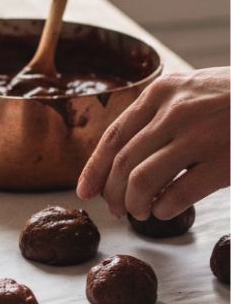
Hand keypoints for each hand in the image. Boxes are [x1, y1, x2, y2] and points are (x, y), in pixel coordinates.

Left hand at [77, 67, 229, 219]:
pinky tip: (164, 211)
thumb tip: (119, 158)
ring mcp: (201, 136)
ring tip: (138, 212)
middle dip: (112, 193)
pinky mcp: (225, 162)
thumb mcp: (190, 91)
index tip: (85, 191)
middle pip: (122, 163)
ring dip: (133, 204)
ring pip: (141, 181)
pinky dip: (163, 209)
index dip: (94, 169)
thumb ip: (156, 115)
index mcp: (161, 93)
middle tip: (115, 209)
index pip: (113, 137)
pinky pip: (176, 195)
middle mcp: (175, 112)